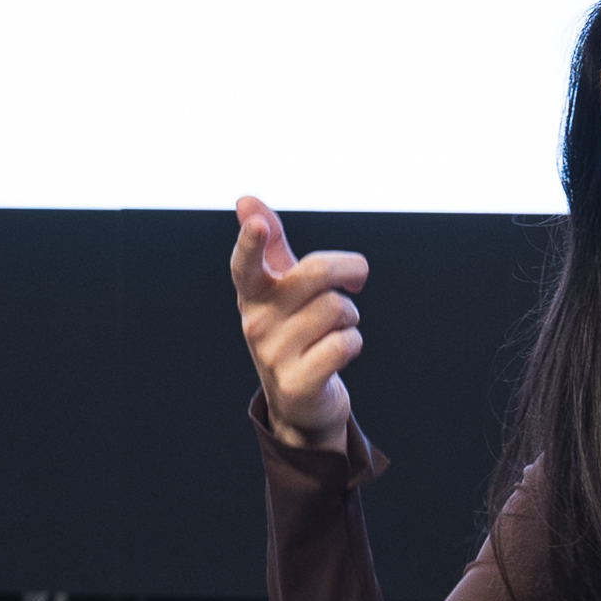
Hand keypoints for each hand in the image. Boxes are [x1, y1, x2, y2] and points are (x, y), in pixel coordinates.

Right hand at [231, 195, 367, 452]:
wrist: (299, 399)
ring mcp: (273, 355)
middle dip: (349, 271)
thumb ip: (269, 243)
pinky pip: (344, 344)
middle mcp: (256, 323)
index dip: (251, 242)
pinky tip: (338, 353)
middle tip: (356, 281)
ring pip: (337, 310)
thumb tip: (244, 200)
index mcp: (253, 294)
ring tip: (335, 330)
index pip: (246, 264)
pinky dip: (352, 344)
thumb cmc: (293, 331)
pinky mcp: (297, 383)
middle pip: (316, 274)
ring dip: (349, 318)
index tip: (256, 223)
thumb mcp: (280, 288)